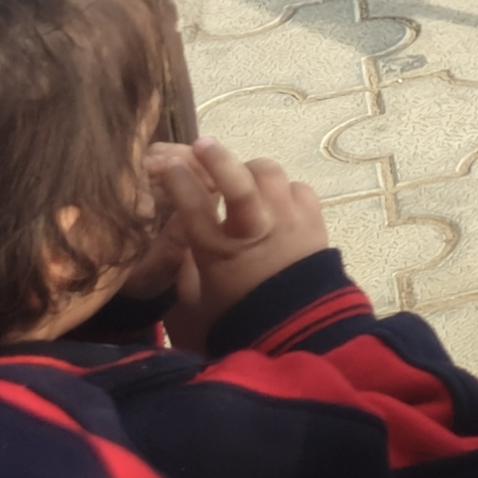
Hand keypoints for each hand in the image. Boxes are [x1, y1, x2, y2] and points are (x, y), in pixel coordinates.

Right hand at [141, 138, 329, 348]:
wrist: (300, 333)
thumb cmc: (239, 322)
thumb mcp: (193, 305)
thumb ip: (183, 268)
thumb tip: (177, 236)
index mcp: (220, 253)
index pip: (193, 206)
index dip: (177, 181)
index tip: (162, 164)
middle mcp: (256, 230)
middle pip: (240, 183)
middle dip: (218, 159)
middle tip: (201, 144)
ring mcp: (289, 222)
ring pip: (271, 175)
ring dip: (251, 170)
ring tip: (239, 174)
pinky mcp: (316, 223)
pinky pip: (298, 189)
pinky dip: (283, 189)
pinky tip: (274, 199)